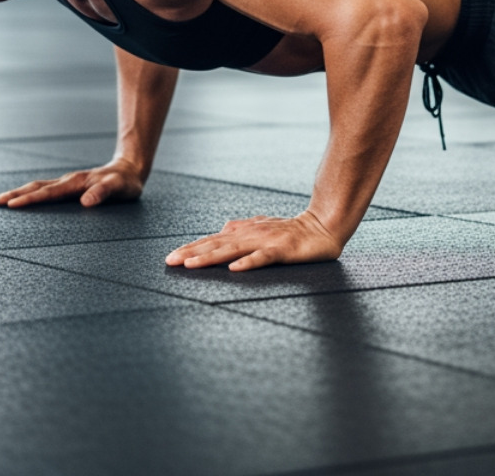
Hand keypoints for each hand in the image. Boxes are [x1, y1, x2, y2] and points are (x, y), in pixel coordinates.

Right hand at [0, 159, 144, 208]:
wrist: (130, 169)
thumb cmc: (125, 182)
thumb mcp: (119, 188)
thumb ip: (103, 193)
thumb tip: (86, 202)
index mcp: (76, 183)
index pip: (48, 193)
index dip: (30, 199)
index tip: (12, 205)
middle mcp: (68, 181)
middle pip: (37, 187)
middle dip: (17, 194)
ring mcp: (68, 183)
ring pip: (40, 186)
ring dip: (21, 192)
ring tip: (3, 200)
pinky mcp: (71, 186)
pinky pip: (47, 189)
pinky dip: (32, 193)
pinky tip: (26, 199)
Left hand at [164, 211, 342, 271]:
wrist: (324, 225)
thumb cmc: (293, 229)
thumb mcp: (263, 226)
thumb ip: (243, 227)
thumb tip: (222, 227)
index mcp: (246, 231)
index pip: (213, 239)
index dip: (192, 247)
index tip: (171, 257)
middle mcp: (252, 234)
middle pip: (217, 244)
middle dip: (192, 252)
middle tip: (170, 261)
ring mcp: (267, 241)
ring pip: (233, 250)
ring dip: (211, 257)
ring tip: (191, 264)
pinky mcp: (283, 251)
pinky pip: (263, 258)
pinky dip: (248, 263)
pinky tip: (234, 269)